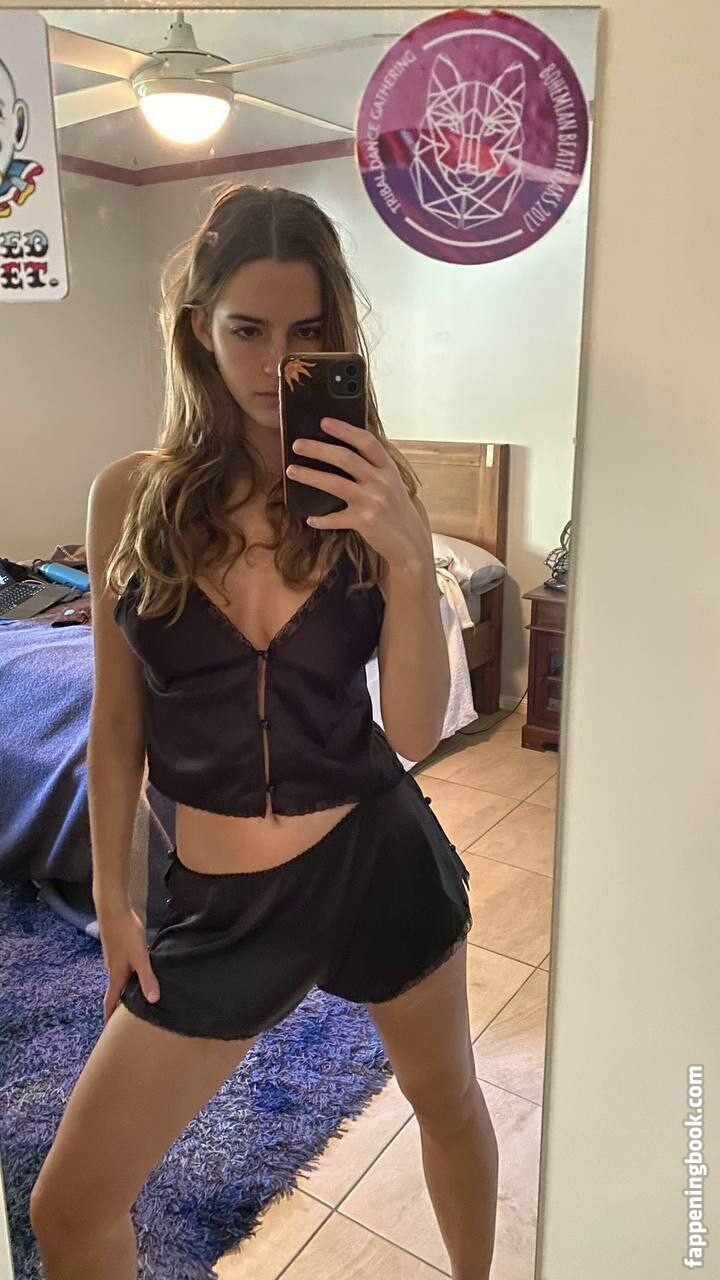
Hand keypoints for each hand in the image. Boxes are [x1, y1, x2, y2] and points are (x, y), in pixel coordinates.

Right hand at [99, 906, 160, 1024]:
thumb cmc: (126, 934)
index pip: (110, 1000)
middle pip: (115, 991)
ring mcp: (113, 958)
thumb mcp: (140, 957)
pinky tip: (140, 970)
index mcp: (116, 975)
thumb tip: (153, 1000)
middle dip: (119, 1004)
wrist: (113, 910)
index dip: (109, 1016)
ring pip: (120, 978)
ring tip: (136, 995)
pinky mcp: (117, 947)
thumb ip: (147, 978)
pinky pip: (123, 966)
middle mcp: (112, 969)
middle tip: (127, 1017)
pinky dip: (129, 974)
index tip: (109, 1030)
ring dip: (126, 988)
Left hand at [286, 418, 429, 569]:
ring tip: (291, 471)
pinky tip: (310, 518)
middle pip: (345, 458)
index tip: (324, 422)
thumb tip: (343, 449)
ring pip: (335, 484)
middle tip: (297, 444)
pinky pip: (336, 518)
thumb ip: (373, 467)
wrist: (410, 541)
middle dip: (318, 449)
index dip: (345, 429)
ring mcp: (372, 501)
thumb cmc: (396, 509)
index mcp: (387, 468)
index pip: (366, 441)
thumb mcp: (391, 482)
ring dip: (310, 476)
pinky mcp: (365, 522)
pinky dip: (321, 519)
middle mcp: (381, 481)